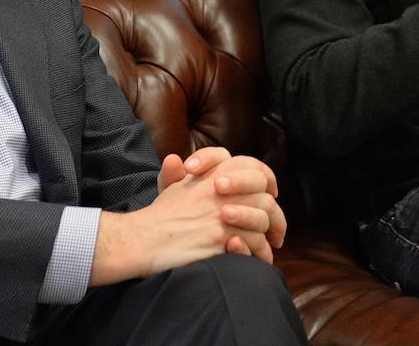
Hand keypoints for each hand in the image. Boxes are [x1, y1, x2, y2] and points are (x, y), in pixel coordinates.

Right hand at [90, 148, 285, 285]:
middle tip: (278, 232)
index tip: (271, 193)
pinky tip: (258, 259)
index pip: (250, 165)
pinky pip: (253, 242)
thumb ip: (180, 175)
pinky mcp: (221, 236)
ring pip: (263, 218)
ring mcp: (222, 212)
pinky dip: (259, 253)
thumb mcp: (170, 189)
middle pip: (264, 194)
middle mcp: (221, 188)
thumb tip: (175, 159)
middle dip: (276, 215)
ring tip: (269, 248)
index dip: (266, 178)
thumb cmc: (157, 218)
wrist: (141, 240)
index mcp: (212, 173)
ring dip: (270, 235)